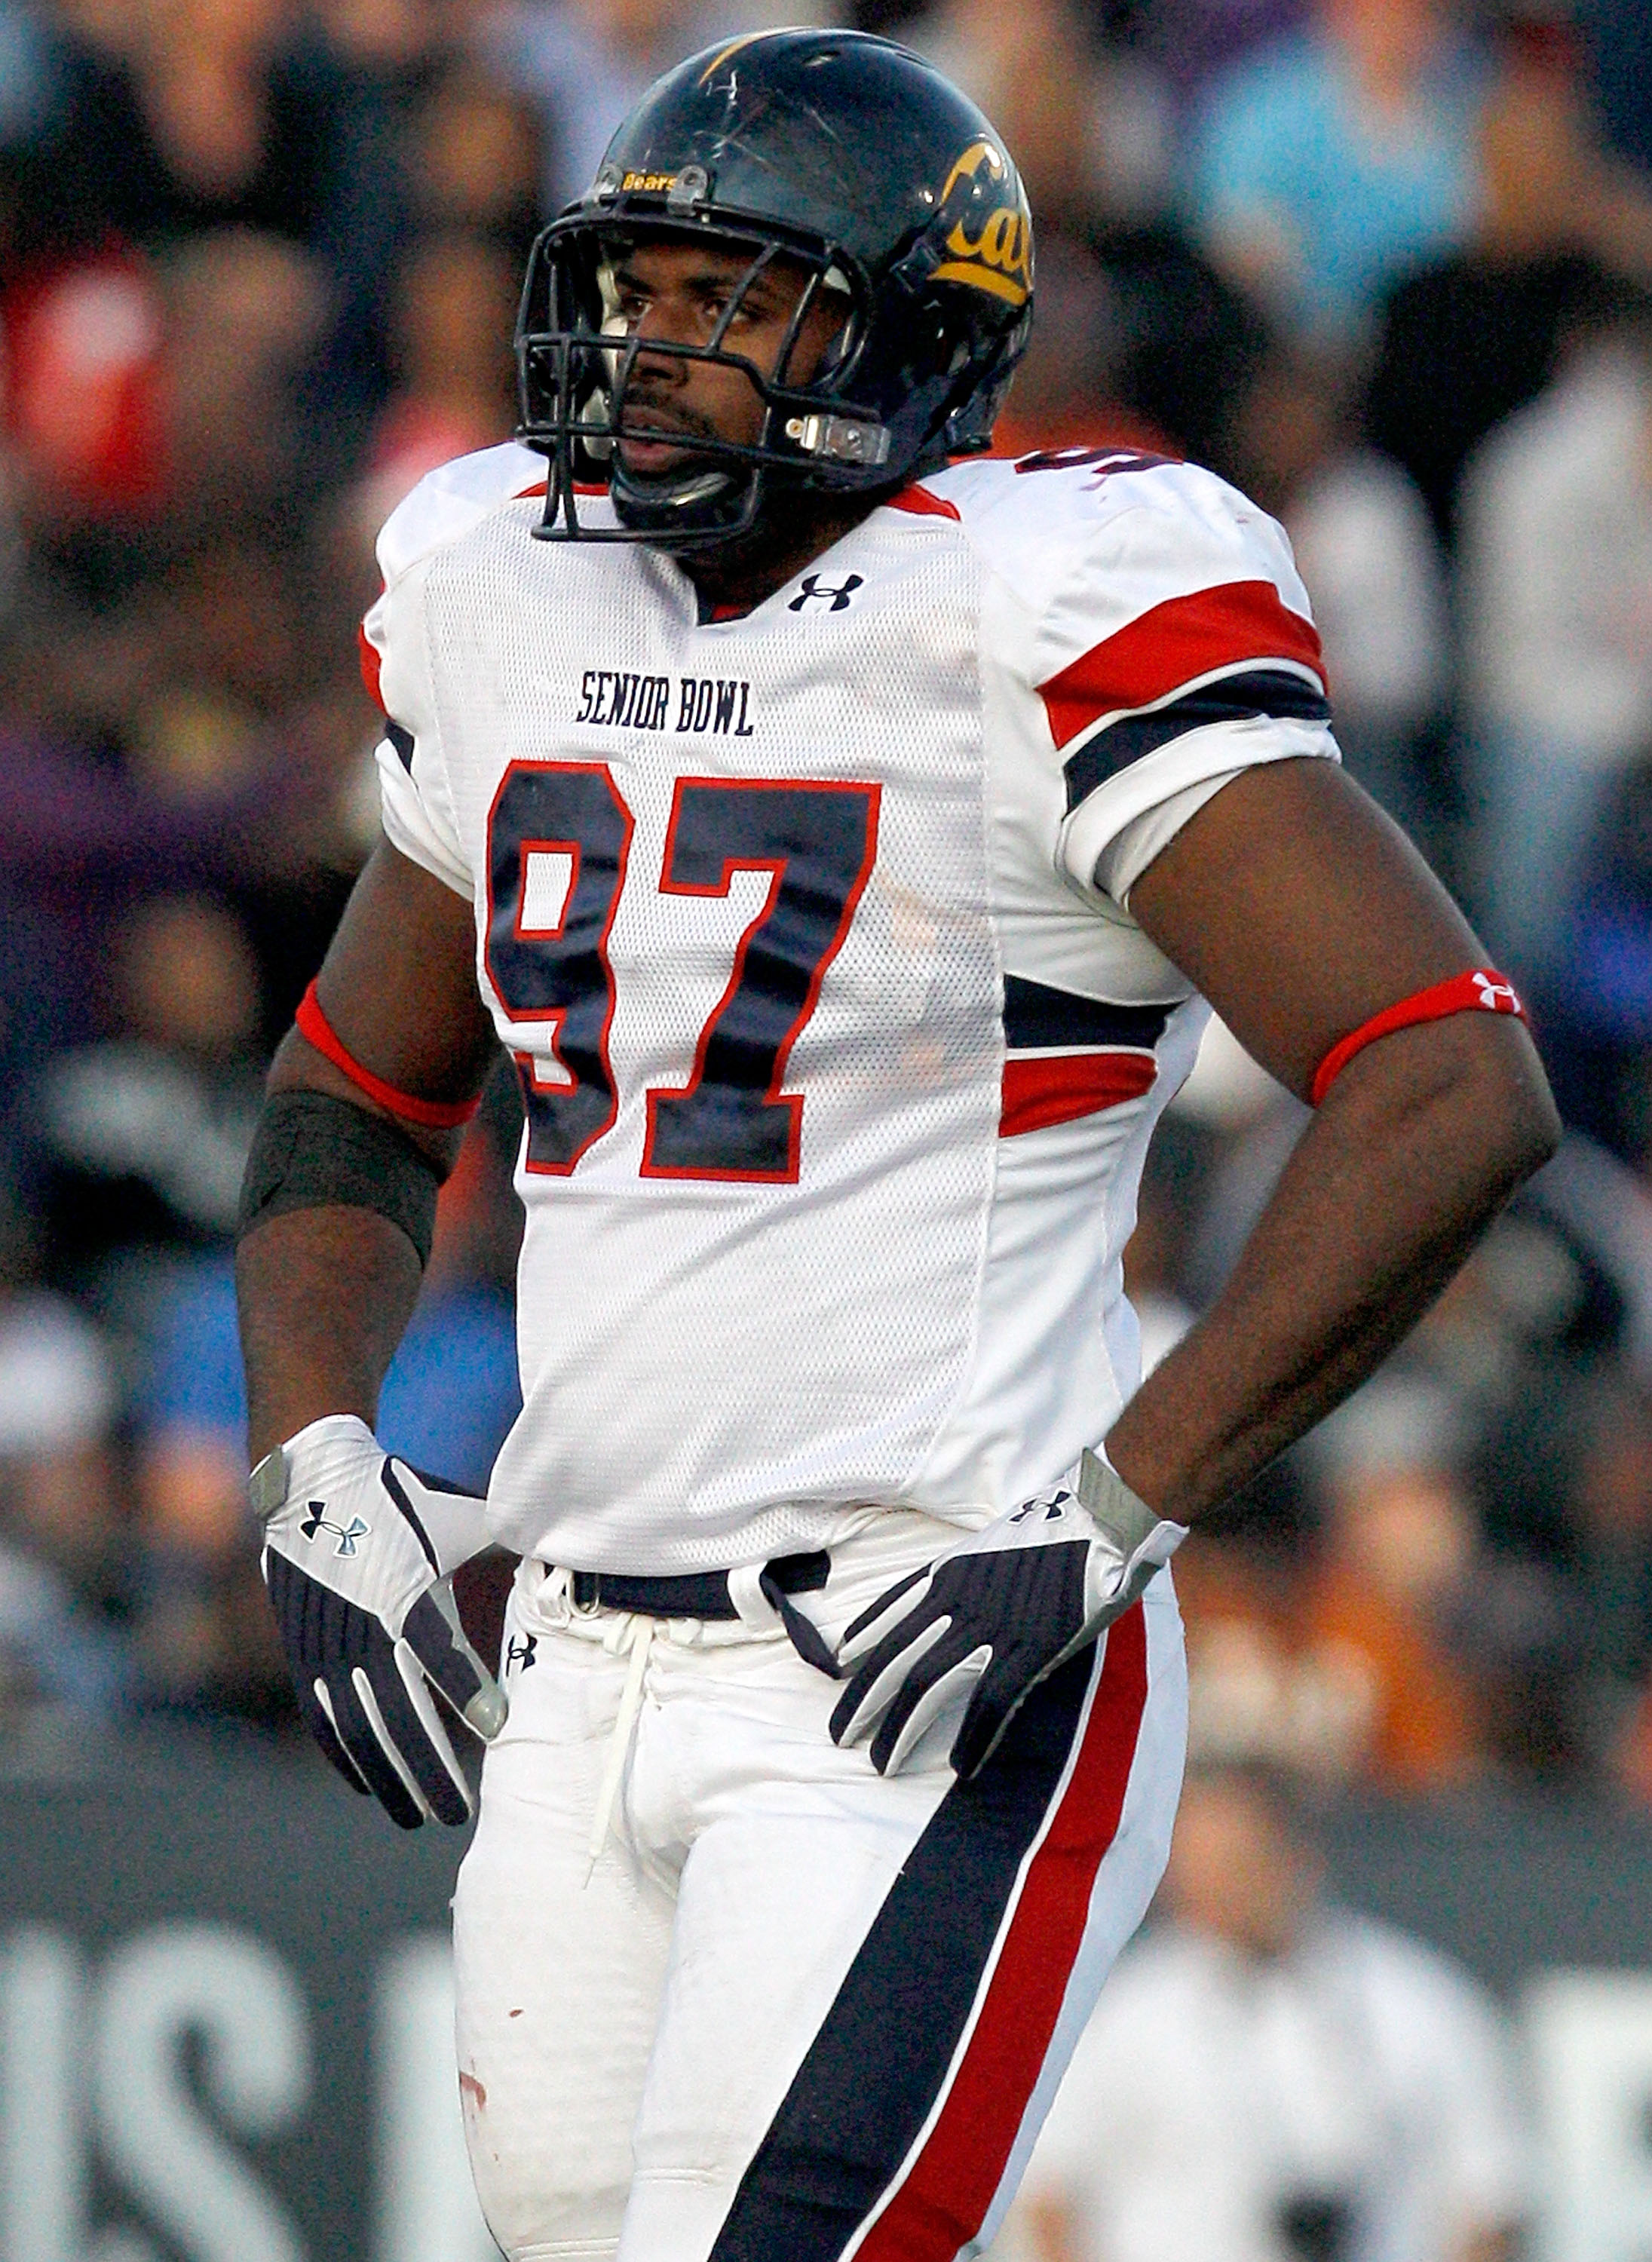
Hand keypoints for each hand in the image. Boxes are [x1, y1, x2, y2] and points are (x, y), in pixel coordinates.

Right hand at [252, 1414, 506, 1827]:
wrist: (312, 1480)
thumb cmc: (401, 1498)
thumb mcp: (457, 1515)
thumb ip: (504, 1542)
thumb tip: (567, 1549)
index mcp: (405, 1590)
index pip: (440, 1654)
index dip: (469, 1694)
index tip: (499, 1730)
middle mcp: (362, 1624)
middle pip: (396, 1713)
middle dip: (428, 1769)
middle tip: (459, 1814)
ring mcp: (326, 1645)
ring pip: (357, 1728)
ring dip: (388, 1777)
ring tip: (419, 1816)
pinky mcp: (303, 1653)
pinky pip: (324, 1717)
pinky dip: (346, 1758)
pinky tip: (370, 1788)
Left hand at [830, 1450, 1184, 1777]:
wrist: (1103, 1514)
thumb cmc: (1059, 1524)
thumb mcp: (996, 1541)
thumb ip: (972, 1573)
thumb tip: (958, 1601)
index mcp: (952, 1571)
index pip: (892, 1609)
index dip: (864, 1637)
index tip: (840, 1662)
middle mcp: (961, 1600)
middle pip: (896, 1657)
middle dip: (864, 1700)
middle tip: (841, 1734)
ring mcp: (993, 1626)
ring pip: (929, 1684)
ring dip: (900, 1727)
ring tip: (880, 1762)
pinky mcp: (1030, 1649)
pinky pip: (991, 1702)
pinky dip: (974, 1737)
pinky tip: (960, 1765)